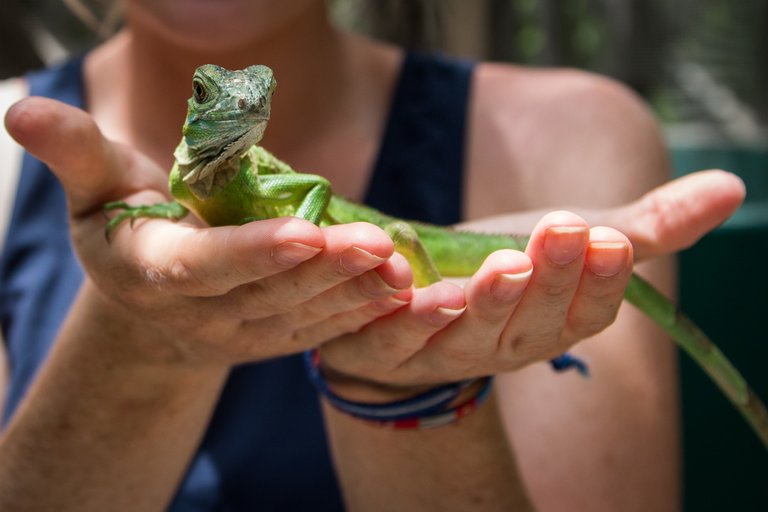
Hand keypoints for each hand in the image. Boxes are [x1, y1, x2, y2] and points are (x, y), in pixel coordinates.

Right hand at [5, 98, 412, 365]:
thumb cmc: (125, 223)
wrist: (150, 291)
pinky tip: (398, 294)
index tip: (308, 229)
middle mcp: (198, 315)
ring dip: (354, 292)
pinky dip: (358, 314)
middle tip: (379, 242)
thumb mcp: (97, 186)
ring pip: (301, 316)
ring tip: (401, 266)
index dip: (255, 251)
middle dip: (326, 268)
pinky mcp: (271, 342)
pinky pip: (317, 332)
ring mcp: (239, 335)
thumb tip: (23, 111)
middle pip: (269, 293)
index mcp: (152, 273)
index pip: (205, 266)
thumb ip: (76, 153)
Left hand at [319, 210, 631, 393]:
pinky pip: (389, 332)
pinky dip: (399, 307)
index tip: (612, 240)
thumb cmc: (503, 275)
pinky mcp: (383, 340)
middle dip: (554, 281)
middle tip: (569, 231)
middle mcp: (501, 347)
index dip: (601, 283)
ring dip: (488, 303)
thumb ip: (642, 226)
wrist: (413, 306)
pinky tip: (405, 275)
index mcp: (550, 326)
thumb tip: (732, 189)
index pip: (587, 315)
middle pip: (532, 325)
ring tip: (506, 266)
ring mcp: (441, 350)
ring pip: (467, 336)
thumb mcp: (568, 246)